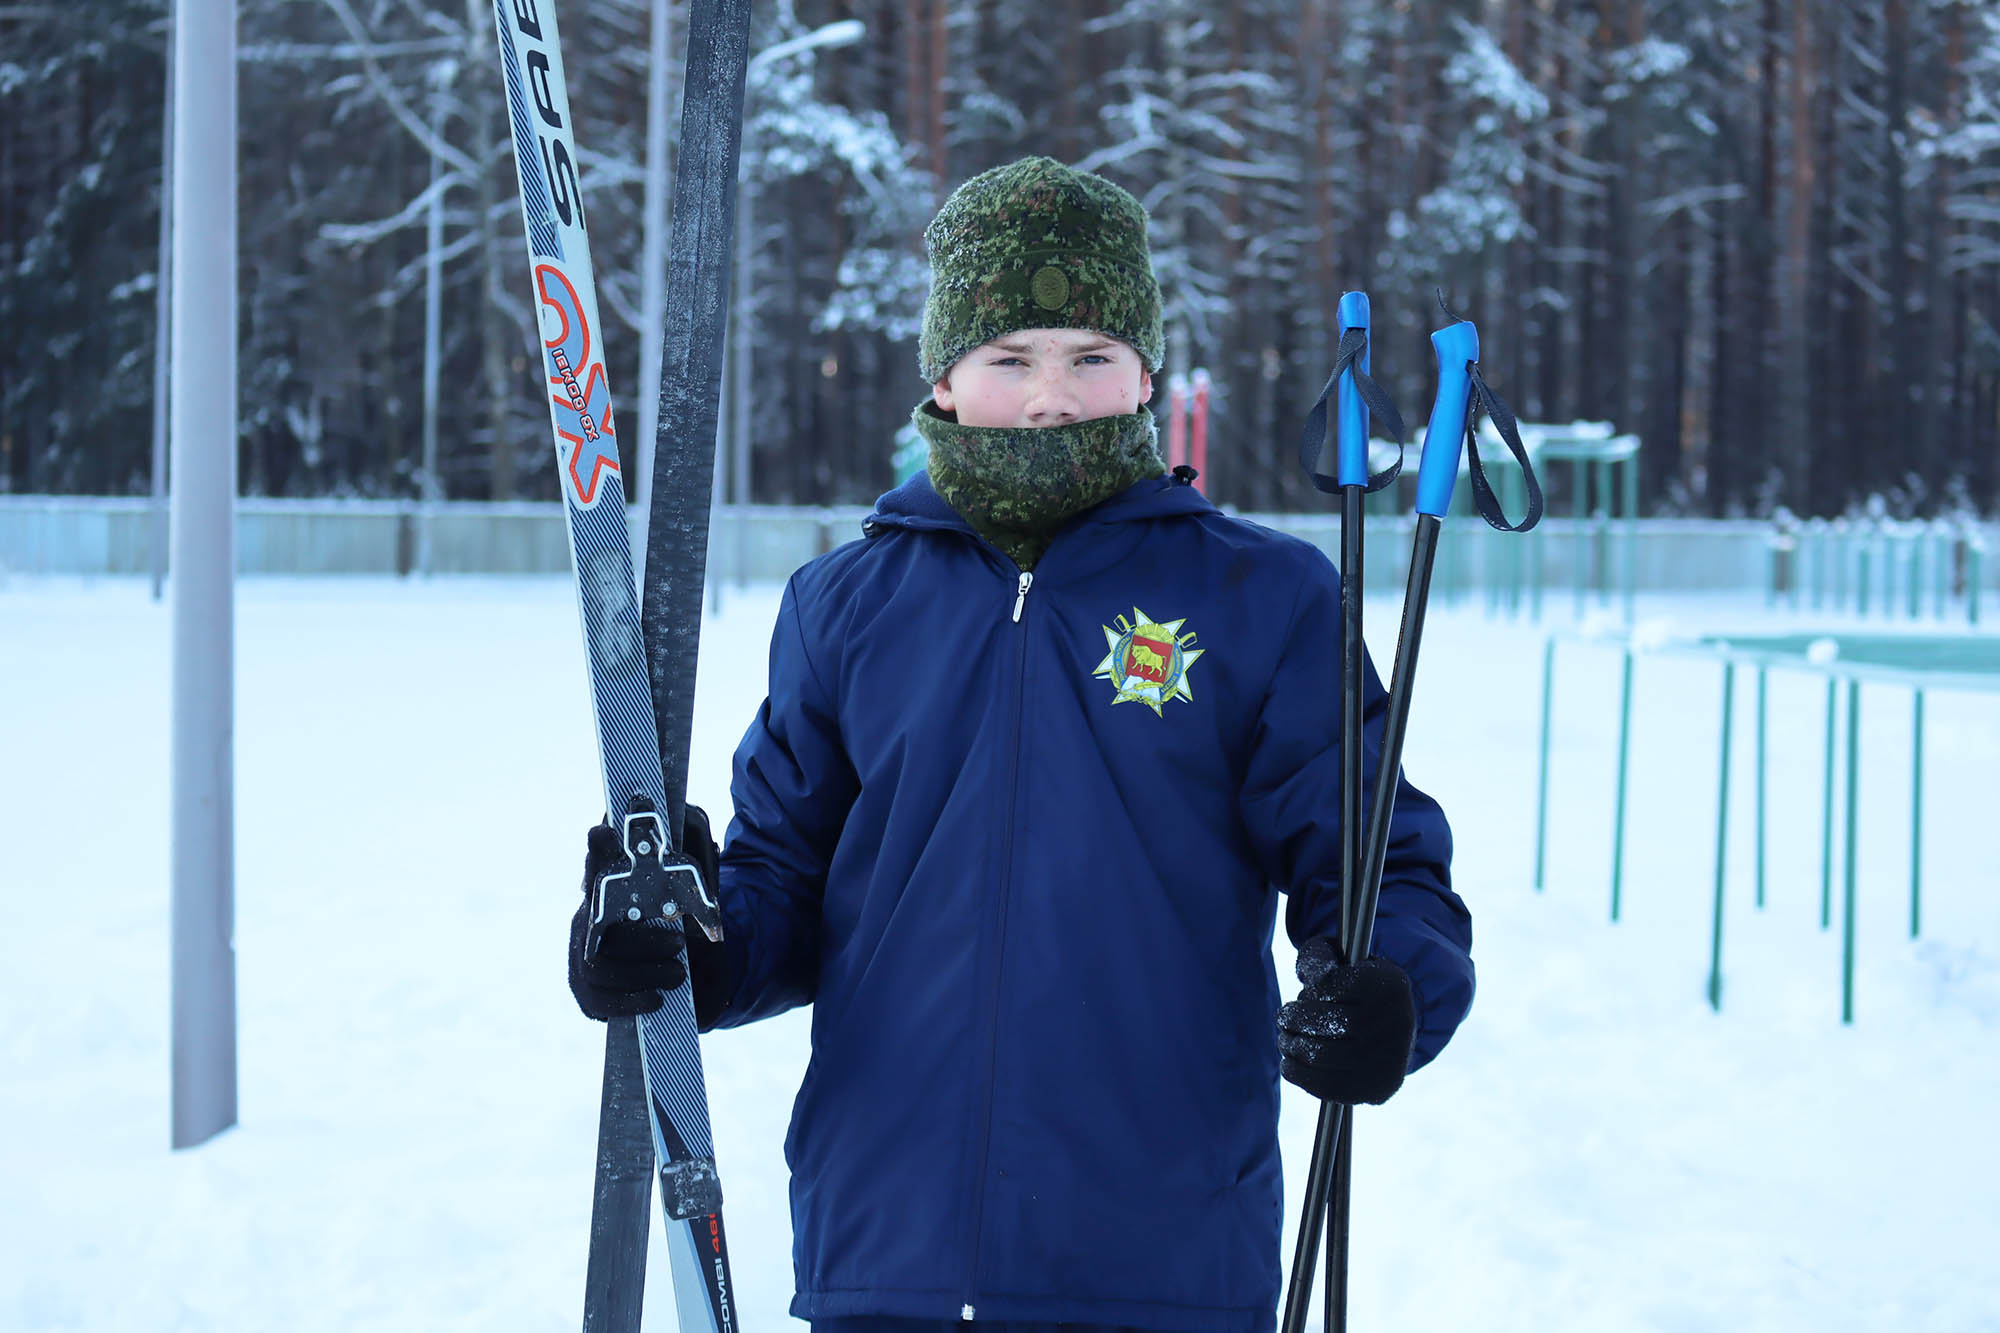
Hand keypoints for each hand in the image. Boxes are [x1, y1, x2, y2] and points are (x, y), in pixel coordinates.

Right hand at [567, 799, 729, 1023]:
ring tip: (678, 972)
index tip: (601, 834)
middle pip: (596, 924)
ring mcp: (584, 956)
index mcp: (612, 888)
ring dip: (643, 969)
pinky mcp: (589, 993)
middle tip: (680, 944)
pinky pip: (597, 1000)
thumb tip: (687, 810)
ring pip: (597, 965)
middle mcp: (590, 919)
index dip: (598, 851)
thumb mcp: (699, 886)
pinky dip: (630, 1000)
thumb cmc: (691, 923)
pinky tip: (656, 998)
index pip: (599, 864)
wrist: (700, 978)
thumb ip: (693, 849)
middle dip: (642, 939)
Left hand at [1276, 937, 1416, 1105]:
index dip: (1311, 991)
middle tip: (1285, 1017)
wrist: (1393, 1029)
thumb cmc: (1359, 988)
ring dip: (1291, 1045)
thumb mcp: (1342, 959)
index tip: (1308, 992)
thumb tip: (1310, 974)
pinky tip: (1290, 1061)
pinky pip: (1326, 1086)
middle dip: (1295, 1019)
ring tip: (1286, 1038)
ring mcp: (1389, 1061)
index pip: (1332, 985)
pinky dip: (1298, 1073)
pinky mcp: (1377, 1089)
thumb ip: (1318, 956)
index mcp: (1391, 984)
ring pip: (1321, 1055)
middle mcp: (1397, 1023)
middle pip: (1327, 1022)